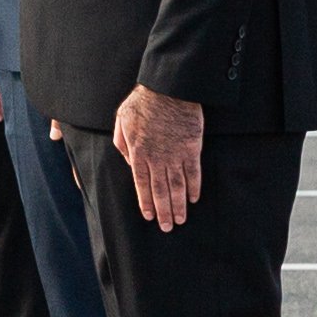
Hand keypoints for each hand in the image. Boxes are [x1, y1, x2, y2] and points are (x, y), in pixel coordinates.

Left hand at [109, 80, 207, 230]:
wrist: (169, 88)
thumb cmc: (143, 102)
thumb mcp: (121, 120)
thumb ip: (121, 144)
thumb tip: (129, 164)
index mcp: (138, 152)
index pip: (141, 184)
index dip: (146, 202)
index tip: (149, 216)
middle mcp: (157, 158)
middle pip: (160, 190)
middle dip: (163, 211)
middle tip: (167, 227)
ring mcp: (176, 155)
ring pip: (177, 186)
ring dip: (179, 205)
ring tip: (180, 220)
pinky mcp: (192, 148)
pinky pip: (194, 173)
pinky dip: (194, 187)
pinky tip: (194, 199)